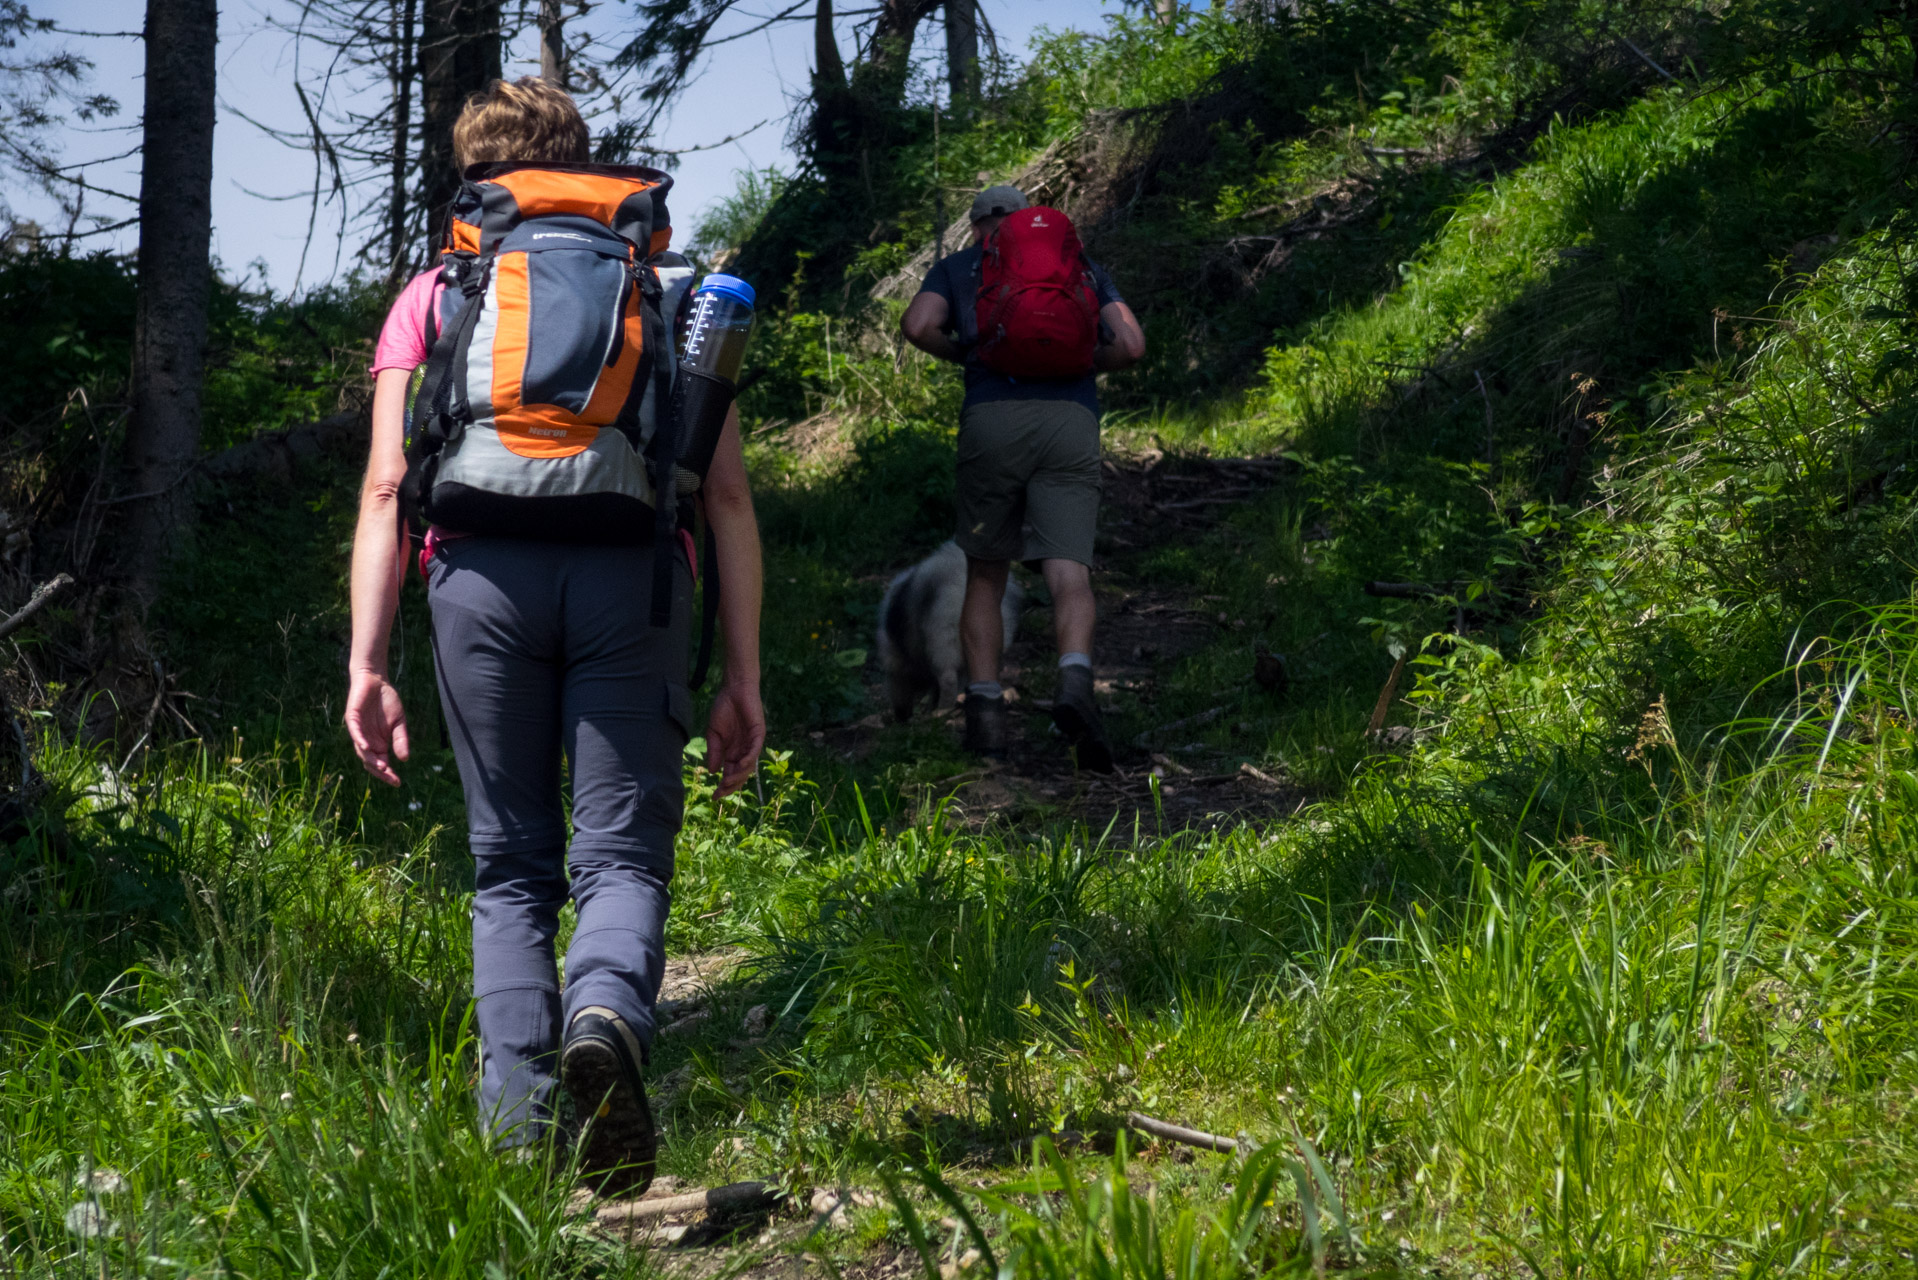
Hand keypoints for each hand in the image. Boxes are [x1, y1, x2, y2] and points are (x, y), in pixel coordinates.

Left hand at [344, 670, 409, 785]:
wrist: (376, 681)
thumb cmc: (387, 702)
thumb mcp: (399, 722)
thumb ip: (401, 739)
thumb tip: (404, 759)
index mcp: (378, 744)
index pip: (381, 763)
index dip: (388, 774)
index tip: (397, 782)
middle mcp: (366, 741)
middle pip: (370, 762)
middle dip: (380, 772)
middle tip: (391, 778)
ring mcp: (358, 731)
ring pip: (361, 750)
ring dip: (370, 759)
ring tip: (383, 767)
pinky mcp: (352, 719)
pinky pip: (355, 733)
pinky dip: (360, 741)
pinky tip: (367, 748)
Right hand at [704, 680, 764, 798]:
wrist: (733, 689)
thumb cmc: (724, 709)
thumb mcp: (714, 733)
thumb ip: (714, 752)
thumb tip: (712, 772)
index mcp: (733, 752)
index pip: (730, 773)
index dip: (723, 786)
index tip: (714, 797)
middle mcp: (744, 750)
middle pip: (741, 774)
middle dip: (731, 785)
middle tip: (720, 792)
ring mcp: (752, 743)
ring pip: (749, 766)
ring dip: (739, 775)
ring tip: (727, 782)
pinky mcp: (759, 733)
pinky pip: (755, 750)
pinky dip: (748, 759)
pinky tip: (740, 765)